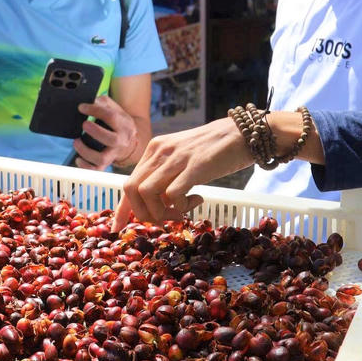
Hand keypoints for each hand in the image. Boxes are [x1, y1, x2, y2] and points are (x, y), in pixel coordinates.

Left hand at [71, 95, 137, 170]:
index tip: (81, 108)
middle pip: (112, 139)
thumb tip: (92, 102)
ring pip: (102, 158)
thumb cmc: (117, 123)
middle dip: (95, 131)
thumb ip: (104, 103)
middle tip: (84, 124)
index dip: (95, 110)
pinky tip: (78, 158)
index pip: (111, 117)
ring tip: (76, 141)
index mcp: (124, 125)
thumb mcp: (116, 109)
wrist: (128, 141)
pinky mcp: (107, 163)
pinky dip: (85, 166)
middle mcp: (122, 141)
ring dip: (86, 151)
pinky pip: (96, 170)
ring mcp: (114, 154)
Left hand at [112, 117, 252, 230]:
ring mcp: (176, 158)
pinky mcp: (195, 166)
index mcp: (154, 150)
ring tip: (181, 212)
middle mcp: (160, 151)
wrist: (244, 133)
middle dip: (144, 213)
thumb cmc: (215, 150)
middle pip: (131, 189)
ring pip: (146, 192)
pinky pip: (173, 194)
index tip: (118, 227)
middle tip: (167, 219)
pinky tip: (198, 199)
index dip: (122, 208)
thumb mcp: (182, 158)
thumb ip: (168, 175)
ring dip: (160, 212)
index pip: (128, 182)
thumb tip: (159, 203)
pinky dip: (181, 206)